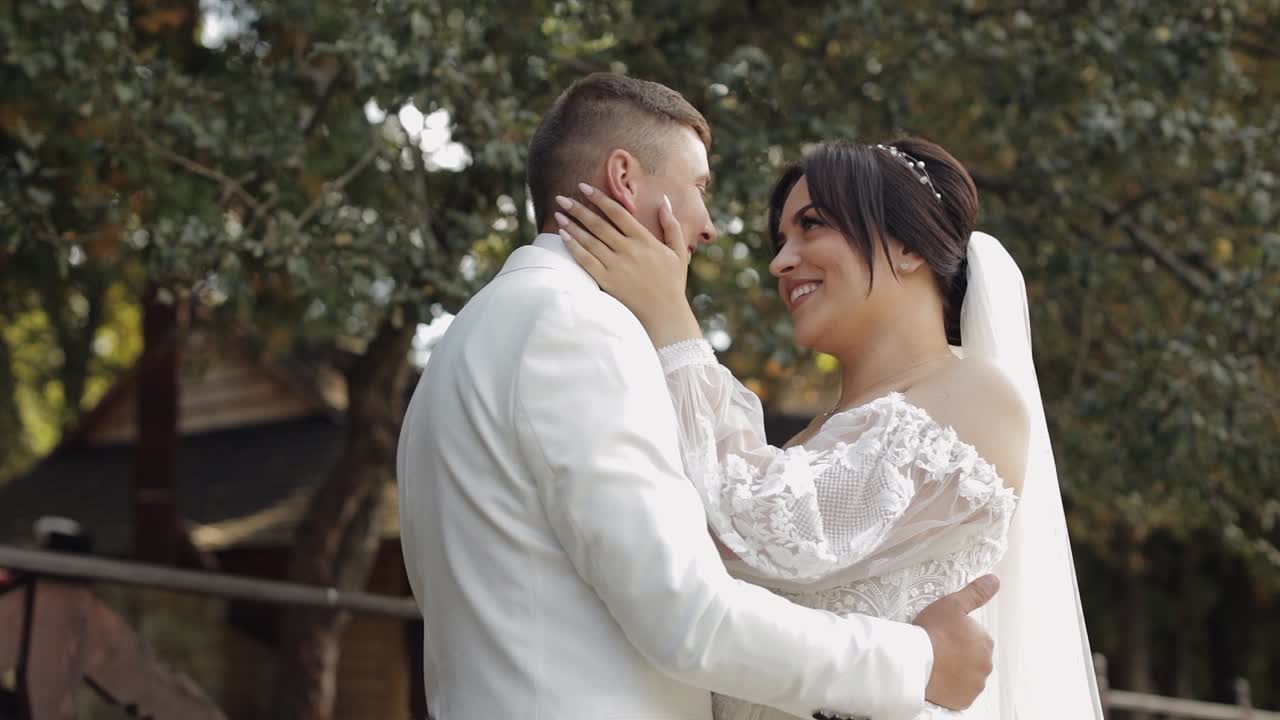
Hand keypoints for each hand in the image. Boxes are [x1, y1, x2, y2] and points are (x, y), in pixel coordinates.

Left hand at [555, 183, 701, 347]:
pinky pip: (586, 261)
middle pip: (598, 224)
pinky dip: (574, 247)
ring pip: (589, 241)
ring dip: (572, 225)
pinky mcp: (607, 281)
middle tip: (562, 197)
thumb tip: (664, 200)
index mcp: (644, 240)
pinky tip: (563, 237)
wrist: (665, 314)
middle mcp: (628, 250)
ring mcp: (616, 266)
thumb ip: (672, 225)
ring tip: (558, 214)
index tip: (584, 188)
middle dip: (578, 208)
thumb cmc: (672, 282)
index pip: (617, 213)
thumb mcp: (678, 251)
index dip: (599, 198)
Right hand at [913, 574, 998, 709]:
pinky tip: (937, 679)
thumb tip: (995, 580)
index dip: (958, 636)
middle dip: (959, 655)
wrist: (916, 660)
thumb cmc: (933, 630)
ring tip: (936, 665)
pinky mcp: (964, 700)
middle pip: (973, 659)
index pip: (975, 638)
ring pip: (967, 677)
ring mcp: (975, 684)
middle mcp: (986, 664)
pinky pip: (959, 694)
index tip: (943, 636)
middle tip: (938, 650)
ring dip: (955, 672)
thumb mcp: (953, 604)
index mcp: (985, 641)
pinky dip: (951, 689)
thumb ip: (976, 593)